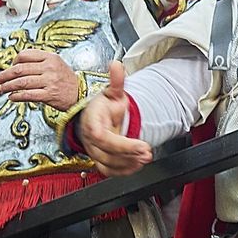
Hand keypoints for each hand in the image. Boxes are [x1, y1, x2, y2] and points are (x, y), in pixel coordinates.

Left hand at [0, 49, 78, 108]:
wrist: (81, 94)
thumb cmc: (66, 80)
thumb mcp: (56, 64)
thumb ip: (39, 62)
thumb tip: (16, 65)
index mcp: (50, 57)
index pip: (24, 55)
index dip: (13, 61)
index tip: (9, 68)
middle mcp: (49, 68)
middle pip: (20, 69)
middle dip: (4, 75)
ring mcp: (49, 81)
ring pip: (21, 82)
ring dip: (7, 86)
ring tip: (1, 89)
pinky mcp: (49, 95)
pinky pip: (28, 95)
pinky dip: (17, 96)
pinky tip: (12, 97)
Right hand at [78, 61, 151, 176]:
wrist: (94, 117)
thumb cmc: (102, 106)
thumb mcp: (112, 91)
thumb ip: (117, 81)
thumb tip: (117, 65)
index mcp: (92, 121)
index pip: (102, 137)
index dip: (122, 144)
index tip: (142, 145)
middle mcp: (90, 138)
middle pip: (107, 153)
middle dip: (129, 155)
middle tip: (148, 153)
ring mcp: (93, 150)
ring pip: (108, 164)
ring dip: (128, 164)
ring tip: (145, 159)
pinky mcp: (99, 159)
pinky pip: (108, 170)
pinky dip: (123, 171)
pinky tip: (137, 165)